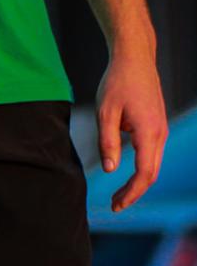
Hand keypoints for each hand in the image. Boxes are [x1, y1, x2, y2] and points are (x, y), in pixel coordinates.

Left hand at [98, 48, 167, 211]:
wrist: (135, 59)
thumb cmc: (117, 83)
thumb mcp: (105, 113)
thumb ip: (107, 142)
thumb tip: (110, 170)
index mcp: (149, 132)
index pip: (144, 173)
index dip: (131, 192)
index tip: (116, 206)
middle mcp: (160, 133)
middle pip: (152, 173)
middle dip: (134, 193)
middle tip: (114, 206)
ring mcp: (160, 129)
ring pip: (153, 164)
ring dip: (137, 182)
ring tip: (117, 195)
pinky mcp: (156, 125)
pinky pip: (152, 153)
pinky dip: (141, 168)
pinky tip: (125, 174)